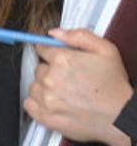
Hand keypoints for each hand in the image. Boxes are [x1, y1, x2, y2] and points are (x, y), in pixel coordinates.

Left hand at [27, 28, 133, 145]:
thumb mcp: (106, 50)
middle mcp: (51, 78)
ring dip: (44, 87)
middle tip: (68, 78)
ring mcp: (47, 99)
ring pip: (34, 85)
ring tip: (65, 92)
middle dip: (50, 70)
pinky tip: (54, 102)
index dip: (51, 53)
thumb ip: (79, 36)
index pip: (41, 49)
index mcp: (62, 59)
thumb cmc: (115, 86)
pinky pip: (29, 104)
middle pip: (38, 68)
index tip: (58, 59)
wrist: (122, 117)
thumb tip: (55, 32)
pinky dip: (37, 103)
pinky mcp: (46, 116)